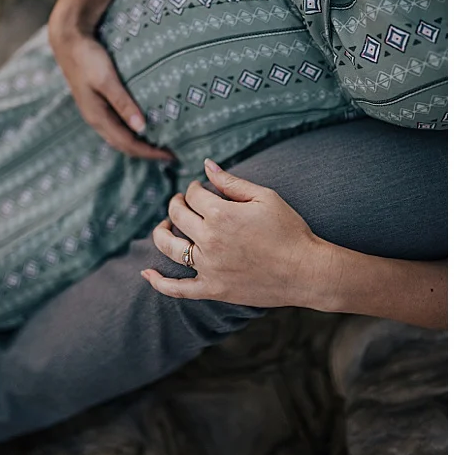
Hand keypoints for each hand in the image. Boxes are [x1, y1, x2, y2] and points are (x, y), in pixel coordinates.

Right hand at [49, 21, 172, 161]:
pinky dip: (132, 131)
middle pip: (124, 145)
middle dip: (146, 152)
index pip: (128, 144)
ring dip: (139, 143)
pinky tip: (143, 125)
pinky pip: (117, 125)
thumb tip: (141, 127)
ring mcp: (96, 111)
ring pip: (120, 136)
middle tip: (171, 154)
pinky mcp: (98, 102)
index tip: (171, 156)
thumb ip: (122, 103)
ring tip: (160, 144)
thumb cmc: (88, 58)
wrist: (68, 40)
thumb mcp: (106, 80)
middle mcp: (96, 119)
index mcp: (97, 117)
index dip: (149, 152)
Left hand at [144, 159, 328, 308]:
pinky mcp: (212, 289)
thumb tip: (206, 165)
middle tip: (182, 202)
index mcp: (220, 214)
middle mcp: (209, 240)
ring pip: (169, 247)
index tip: (201, 189)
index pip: (193, 195)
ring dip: (161, 233)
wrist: (306, 271)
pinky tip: (147, 273)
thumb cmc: (290, 230)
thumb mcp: (264, 197)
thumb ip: (231, 181)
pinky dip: (159, 282)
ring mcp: (208, 267)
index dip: (195, 188)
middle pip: (176, 216)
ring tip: (164, 227)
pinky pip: (178, 289)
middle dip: (177, 204)